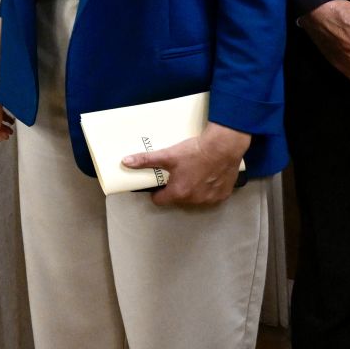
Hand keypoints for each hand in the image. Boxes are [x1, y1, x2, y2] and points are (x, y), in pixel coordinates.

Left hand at [121, 121, 250, 205]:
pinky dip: (208, 188)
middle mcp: (195, 200)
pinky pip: (212, 195)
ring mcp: (211, 199)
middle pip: (179, 198)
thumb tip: (125, 161)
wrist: (223, 148)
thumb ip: (146, 160)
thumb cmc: (194, 152)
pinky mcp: (224, 194)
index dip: (157, 193)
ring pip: (196, 198)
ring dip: (193, 189)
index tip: (158, 185)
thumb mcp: (167, 155)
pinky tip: (207, 176)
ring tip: (193, 173)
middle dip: (176, 189)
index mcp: (179, 193)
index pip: (160, 201)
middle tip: (177, 174)